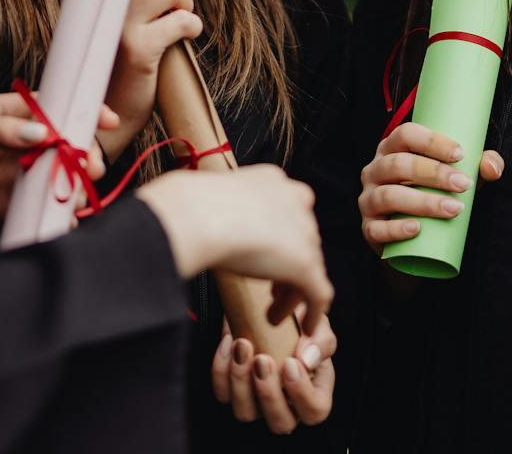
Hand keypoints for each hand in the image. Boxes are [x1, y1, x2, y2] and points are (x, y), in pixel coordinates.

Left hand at [0, 90, 117, 225]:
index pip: (54, 107)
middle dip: (80, 153)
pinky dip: (52, 210)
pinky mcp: (4, 201)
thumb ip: (5, 129)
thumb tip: (42, 133)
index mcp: (10, 113)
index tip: (107, 120)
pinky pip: (34, 203)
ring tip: (80, 193)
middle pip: (60, 144)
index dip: (82, 112)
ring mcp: (12, 171)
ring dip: (69, 183)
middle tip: (92, 166)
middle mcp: (16, 141)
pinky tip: (66, 217)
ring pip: (51, 175)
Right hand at [98, 0, 201, 159]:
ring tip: (178, 21)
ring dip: (186, 2)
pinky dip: (191, 25)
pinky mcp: (137, 50)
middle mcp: (102, 3)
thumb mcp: (129, 18)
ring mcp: (118, 25)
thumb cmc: (120, 64)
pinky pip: (182, 20)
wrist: (106, 120)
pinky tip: (185, 36)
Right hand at [136, 164, 331, 324]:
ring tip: (273, 315)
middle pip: (303, 240)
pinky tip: (305, 328)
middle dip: (289, 267)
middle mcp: (295, 201)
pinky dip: (314, 312)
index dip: (282, 238)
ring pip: (310, 268)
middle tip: (272, 291)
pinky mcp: (305, 263)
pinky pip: (319, 293)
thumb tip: (204, 220)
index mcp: (274, 182)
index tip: (267, 258)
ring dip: (292, 293)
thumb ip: (227, 212)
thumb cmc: (192, 208)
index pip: (290, 211)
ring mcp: (303, 233)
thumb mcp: (215, 201)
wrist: (197, 216)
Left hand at [211, 310, 336, 433]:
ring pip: (245, 413)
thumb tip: (307, 360)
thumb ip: (321, 340)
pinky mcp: (232, 392)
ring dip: (241, 381)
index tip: (291, 363)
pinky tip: (229, 342)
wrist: (269, 310)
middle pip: (280, 423)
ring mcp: (257, 403)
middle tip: (263, 359)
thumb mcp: (317, 324)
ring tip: (242, 346)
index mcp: (313, 393)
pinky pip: (223, 393)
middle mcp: (286, 405)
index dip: (302, 393)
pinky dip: (221, 369)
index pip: (314, 411)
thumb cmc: (299, 323)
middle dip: (268, 393)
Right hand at [357, 121, 502, 250]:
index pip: (405, 135)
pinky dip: (396, 229)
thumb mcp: (456, 177)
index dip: (431, 141)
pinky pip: (377, 228)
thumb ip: (479, 167)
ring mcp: (368, 200)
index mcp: (392, 149)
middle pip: (398, 164)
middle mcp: (374, 170)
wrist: (416, 241)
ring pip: (388, 196)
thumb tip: (491, 167)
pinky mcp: (369, 229)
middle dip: (433, 173)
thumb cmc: (435, 195)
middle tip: (464, 184)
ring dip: (423, 202)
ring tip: (454, 209)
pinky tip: (417, 229)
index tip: (461, 154)